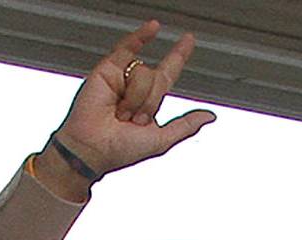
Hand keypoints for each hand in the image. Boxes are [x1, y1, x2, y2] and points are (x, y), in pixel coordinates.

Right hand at [47, 21, 214, 185]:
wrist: (92, 147)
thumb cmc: (120, 150)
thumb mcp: (161, 140)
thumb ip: (185, 126)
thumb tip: (209, 116)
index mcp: (148, 102)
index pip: (167, 73)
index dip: (178, 56)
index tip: (188, 40)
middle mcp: (136, 87)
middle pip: (159, 79)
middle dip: (149, 103)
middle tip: (132, 120)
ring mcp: (122, 76)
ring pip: (145, 73)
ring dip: (136, 98)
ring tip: (120, 112)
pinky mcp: (109, 68)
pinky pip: (130, 48)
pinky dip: (142, 36)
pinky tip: (154, 28)